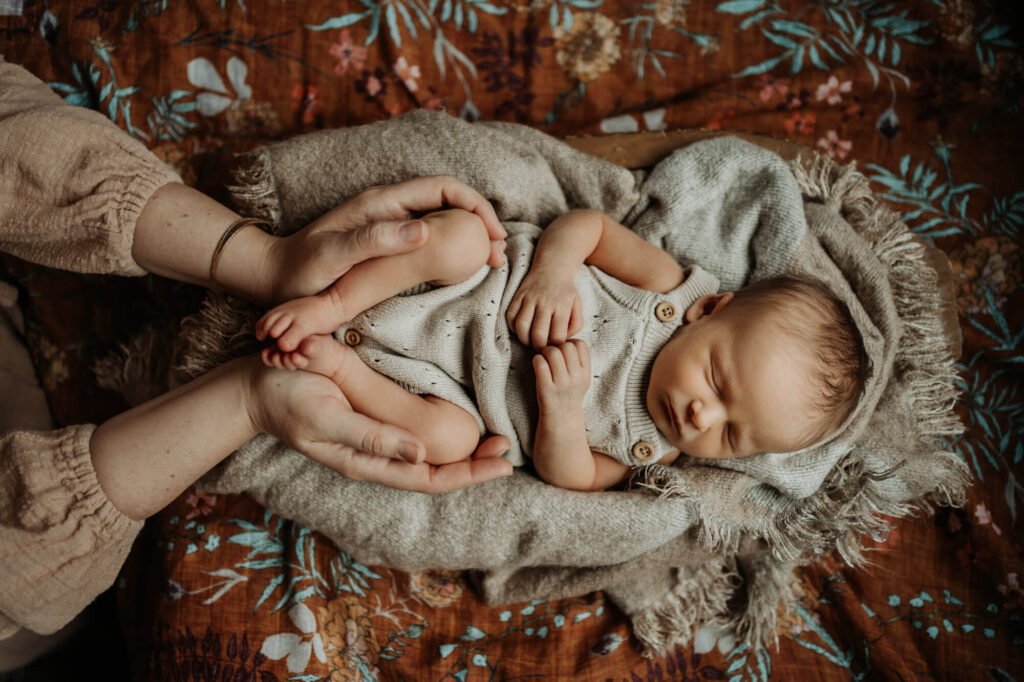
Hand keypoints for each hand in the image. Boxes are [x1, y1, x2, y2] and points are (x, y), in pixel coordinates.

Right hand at [244, 358, 513, 491]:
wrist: (254, 387)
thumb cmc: (288, 397)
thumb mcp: (327, 415)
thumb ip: (370, 437)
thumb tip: (419, 455)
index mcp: (366, 461)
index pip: (428, 478)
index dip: (468, 474)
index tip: (502, 462)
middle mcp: (374, 456)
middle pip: (434, 472)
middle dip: (474, 466)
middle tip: (509, 450)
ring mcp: (372, 442)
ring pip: (426, 457)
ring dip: (462, 453)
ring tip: (494, 442)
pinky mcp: (369, 423)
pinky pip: (413, 437)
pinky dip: (442, 435)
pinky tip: (458, 427)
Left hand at [268, 176, 506, 304]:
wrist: (273, 277)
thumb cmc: (300, 270)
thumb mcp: (333, 256)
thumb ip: (374, 240)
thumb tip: (424, 231)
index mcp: (382, 202)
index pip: (444, 187)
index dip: (476, 206)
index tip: (493, 236)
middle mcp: (389, 207)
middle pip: (449, 200)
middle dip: (480, 221)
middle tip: (499, 254)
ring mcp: (388, 224)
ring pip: (442, 218)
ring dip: (469, 235)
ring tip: (489, 262)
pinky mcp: (386, 241)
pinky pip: (429, 237)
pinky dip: (452, 247)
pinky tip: (460, 267)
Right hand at [507, 269, 582, 349]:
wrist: (552, 268)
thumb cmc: (565, 292)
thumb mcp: (578, 306)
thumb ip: (575, 325)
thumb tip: (563, 339)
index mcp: (561, 306)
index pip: (557, 336)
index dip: (556, 346)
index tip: (555, 346)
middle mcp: (545, 303)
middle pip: (538, 334)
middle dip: (539, 347)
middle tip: (541, 348)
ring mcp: (529, 299)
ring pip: (521, 327)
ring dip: (524, 339)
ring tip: (530, 341)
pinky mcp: (518, 296)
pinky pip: (510, 317)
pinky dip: (513, 328)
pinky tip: (521, 330)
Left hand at [533, 340, 590, 413]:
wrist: (561, 418)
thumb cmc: (568, 393)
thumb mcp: (581, 378)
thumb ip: (579, 360)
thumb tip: (568, 339)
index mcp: (585, 373)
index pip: (580, 344)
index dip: (570, 343)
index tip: (564, 352)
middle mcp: (576, 378)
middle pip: (566, 346)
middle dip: (556, 347)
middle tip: (551, 355)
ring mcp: (561, 384)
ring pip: (552, 352)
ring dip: (545, 352)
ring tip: (544, 360)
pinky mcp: (546, 388)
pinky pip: (540, 363)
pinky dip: (536, 360)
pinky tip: (538, 366)